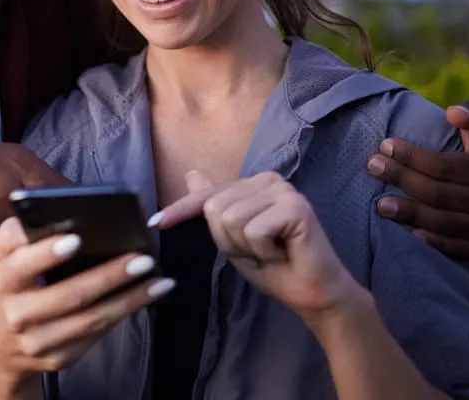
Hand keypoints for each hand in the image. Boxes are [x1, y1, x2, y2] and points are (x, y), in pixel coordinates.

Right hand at [0, 217, 173, 393]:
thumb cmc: (8, 285)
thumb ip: (17, 233)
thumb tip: (58, 214)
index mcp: (1, 280)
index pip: (22, 266)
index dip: (47, 253)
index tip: (77, 239)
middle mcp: (17, 315)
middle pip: (67, 296)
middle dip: (108, 276)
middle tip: (141, 259)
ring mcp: (38, 341)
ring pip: (90, 320)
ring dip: (129, 299)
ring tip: (158, 279)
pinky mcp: (59, 358)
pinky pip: (96, 334)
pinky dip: (124, 313)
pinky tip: (147, 297)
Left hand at [194, 171, 363, 325]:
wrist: (313, 295)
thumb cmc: (275, 269)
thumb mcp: (233, 240)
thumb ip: (214, 209)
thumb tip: (191, 174)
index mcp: (253, 185)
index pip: (207, 195)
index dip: (180, 211)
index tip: (155, 223)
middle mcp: (268, 180)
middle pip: (214, 208)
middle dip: (229, 242)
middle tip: (259, 252)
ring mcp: (283, 190)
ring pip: (230, 219)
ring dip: (246, 248)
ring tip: (272, 252)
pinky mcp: (295, 206)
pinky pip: (253, 231)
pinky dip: (263, 252)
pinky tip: (283, 253)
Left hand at [366, 101, 468, 259]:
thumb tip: (452, 113)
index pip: (446, 166)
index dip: (413, 156)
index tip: (386, 145)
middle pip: (439, 194)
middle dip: (402, 179)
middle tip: (373, 166)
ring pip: (443, 222)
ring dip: (409, 213)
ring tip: (379, 204)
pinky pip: (456, 248)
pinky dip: (432, 242)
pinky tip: (409, 234)